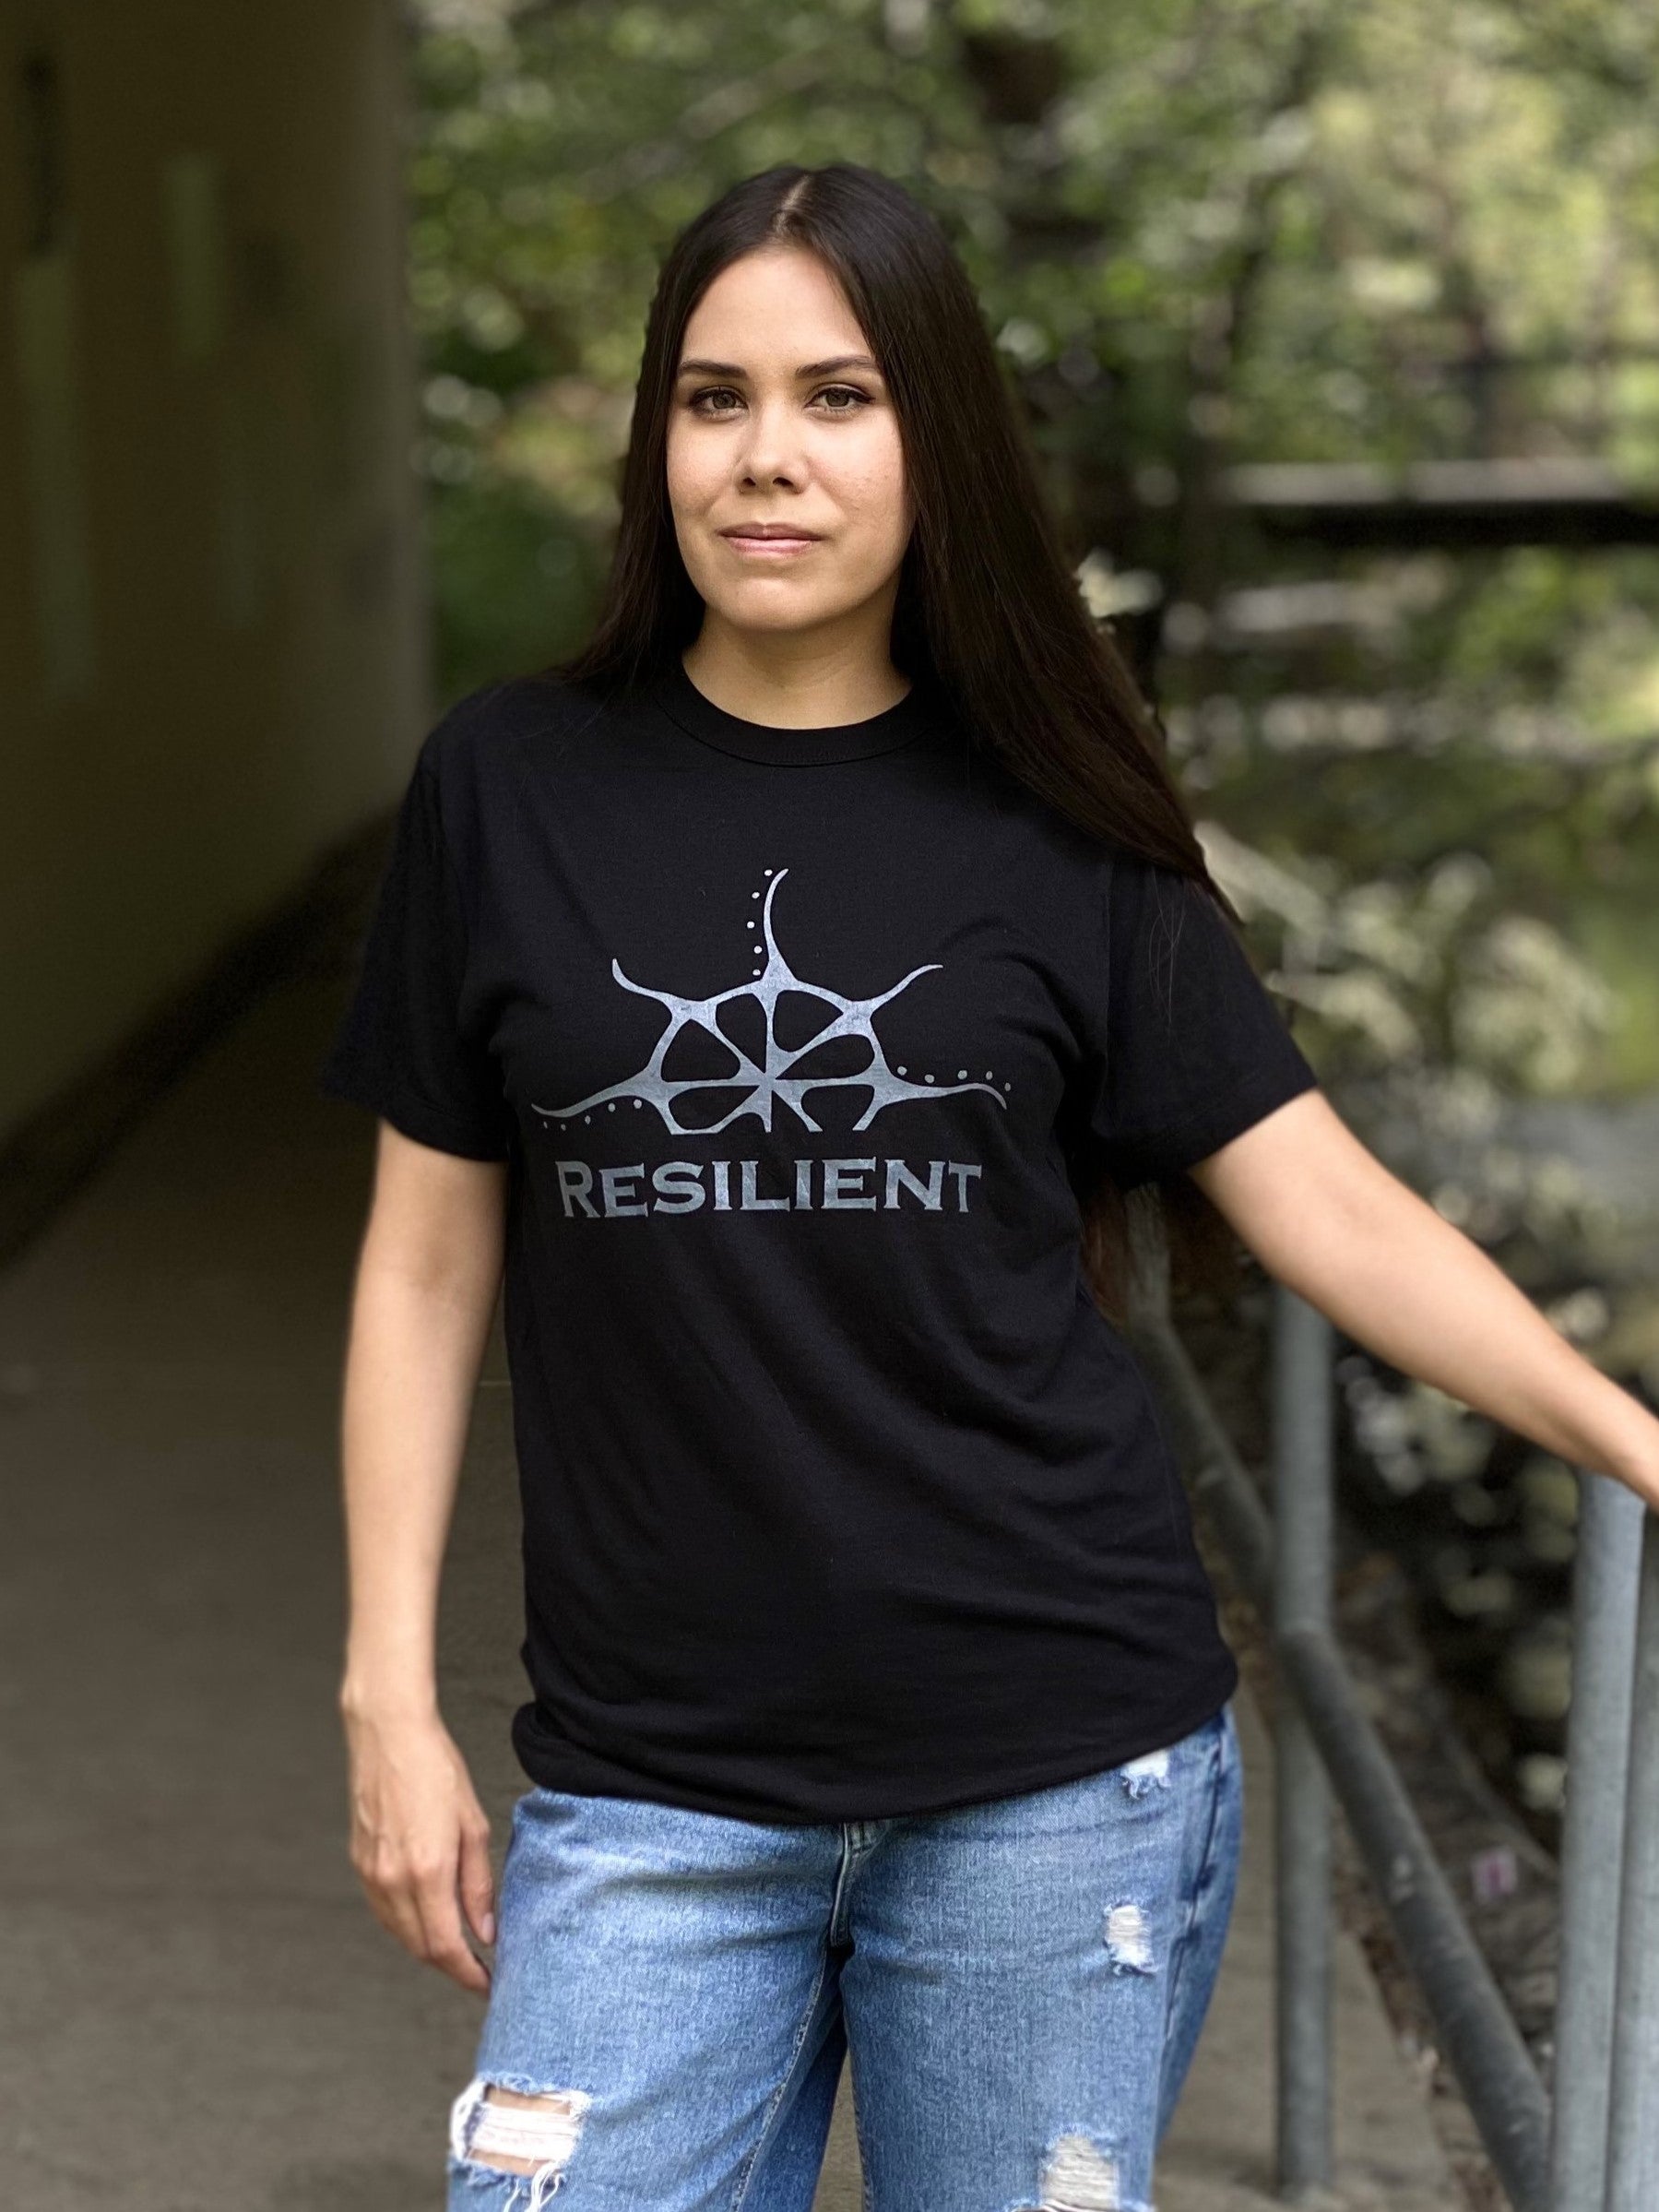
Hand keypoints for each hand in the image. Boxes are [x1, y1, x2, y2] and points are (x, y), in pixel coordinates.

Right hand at [341, 1701, 495, 1992]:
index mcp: (427, 1871)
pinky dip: (407, 1924)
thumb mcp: (474, 1825)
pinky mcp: (359, 1863)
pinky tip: (427, 1916)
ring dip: (428, 1946)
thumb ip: (478, 1884)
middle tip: (478, 1968)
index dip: (467, 1974)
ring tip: (458, 1944)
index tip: (487, 1985)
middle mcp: (393, 1880)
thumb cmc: (436, 1770)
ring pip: (400, 1933)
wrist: (389, 1735)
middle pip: (421, 1948)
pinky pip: (384, 1911)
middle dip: (451, 1965)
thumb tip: (485, 1931)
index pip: (445, 1947)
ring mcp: (371, 1874)